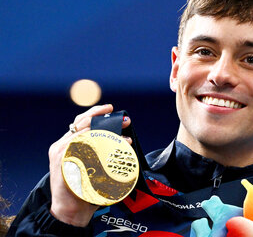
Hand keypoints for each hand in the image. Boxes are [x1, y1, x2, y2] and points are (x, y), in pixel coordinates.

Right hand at [48, 104, 131, 226]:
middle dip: (105, 119)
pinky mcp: (63, 162)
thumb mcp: (88, 165)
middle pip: (83, 123)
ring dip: (109, 136)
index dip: (95, 113)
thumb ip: (96, 152)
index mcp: (66, 143)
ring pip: (86, 135)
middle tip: (124, 121)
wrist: (69, 211)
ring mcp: (61, 153)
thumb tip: (119, 141)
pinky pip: (84, 148)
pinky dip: (102, 147)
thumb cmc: (82, 188)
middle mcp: (62, 145)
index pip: (80, 121)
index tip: (110, 108)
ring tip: (125, 140)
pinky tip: (115, 150)